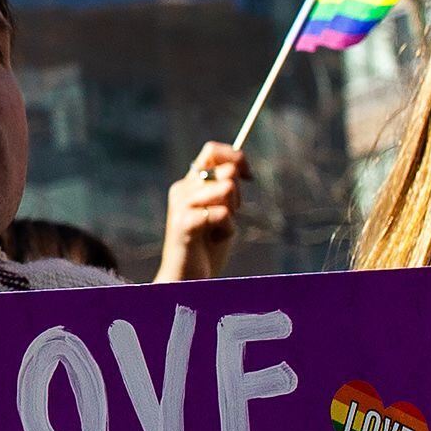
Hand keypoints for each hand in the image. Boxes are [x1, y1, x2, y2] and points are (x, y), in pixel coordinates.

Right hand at [158, 141, 245, 281]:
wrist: (187, 280)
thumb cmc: (206, 249)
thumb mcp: (222, 212)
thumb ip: (226, 189)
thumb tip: (240, 168)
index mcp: (189, 184)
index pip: (212, 150)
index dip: (235, 156)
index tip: (249, 176)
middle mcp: (182, 190)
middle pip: (226, 170)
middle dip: (238, 194)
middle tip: (229, 216)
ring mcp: (181, 205)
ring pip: (226, 188)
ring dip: (232, 213)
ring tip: (217, 231)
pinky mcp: (184, 223)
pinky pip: (222, 214)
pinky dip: (227, 229)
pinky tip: (214, 241)